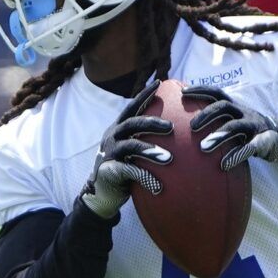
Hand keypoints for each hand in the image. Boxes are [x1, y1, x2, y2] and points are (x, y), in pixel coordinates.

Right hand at [81, 77, 170, 220]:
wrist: (102, 194)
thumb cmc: (124, 169)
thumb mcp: (132, 151)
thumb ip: (145, 139)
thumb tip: (175, 129)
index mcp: (118, 128)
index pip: (132, 107)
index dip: (144, 95)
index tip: (159, 84)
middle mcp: (112, 137)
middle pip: (132, 123)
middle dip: (151, 123)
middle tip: (170, 127)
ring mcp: (110, 153)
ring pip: (131, 146)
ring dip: (150, 151)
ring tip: (168, 158)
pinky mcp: (110, 171)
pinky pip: (129, 171)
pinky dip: (145, 176)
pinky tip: (158, 185)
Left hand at [190, 87, 277, 170]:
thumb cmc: (253, 134)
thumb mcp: (237, 124)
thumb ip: (220, 123)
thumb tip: (189, 126)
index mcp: (237, 107)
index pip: (217, 93)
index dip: (201, 90)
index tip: (183, 92)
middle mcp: (245, 113)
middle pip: (224, 106)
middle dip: (207, 114)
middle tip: (191, 126)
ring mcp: (255, 126)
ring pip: (235, 126)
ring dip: (218, 135)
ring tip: (203, 147)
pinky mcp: (265, 142)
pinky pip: (250, 147)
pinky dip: (237, 154)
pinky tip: (225, 164)